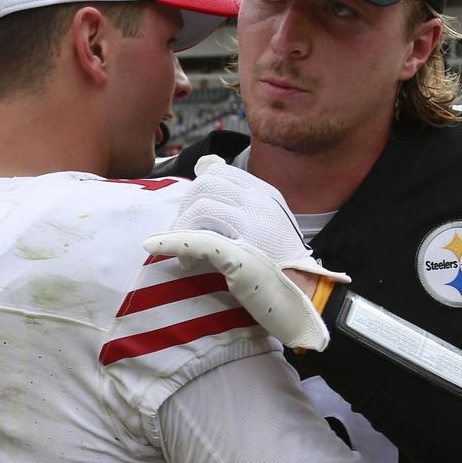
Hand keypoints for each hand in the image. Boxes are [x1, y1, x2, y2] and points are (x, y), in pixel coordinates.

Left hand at [143, 155, 349, 350]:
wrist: (307, 298)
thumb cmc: (281, 264)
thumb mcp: (266, 220)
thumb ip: (238, 197)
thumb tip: (205, 164)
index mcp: (265, 194)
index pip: (217, 174)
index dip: (196, 194)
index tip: (194, 220)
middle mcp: (260, 204)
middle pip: (204, 187)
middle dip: (186, 210)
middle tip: (184, 238)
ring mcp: (252, 227)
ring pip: (199, 209)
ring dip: (182, 230)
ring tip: (187, 257)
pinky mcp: (239, 254)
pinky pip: (195, 238)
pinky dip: (169, 241)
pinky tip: (154, 246)